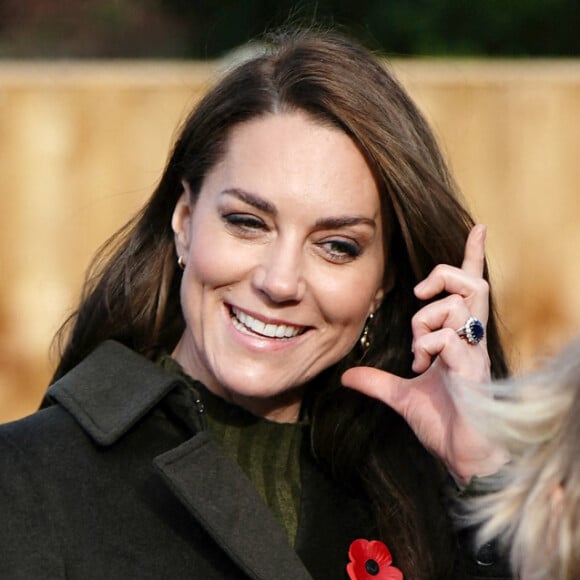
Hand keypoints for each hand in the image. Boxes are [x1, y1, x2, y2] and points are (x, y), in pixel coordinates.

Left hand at [342, 225, 507, 484]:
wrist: (461, 456)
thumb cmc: (443, 424)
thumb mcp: (402, 396)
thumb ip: (377, 382)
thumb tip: (348, 377)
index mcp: (458, 339)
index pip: (469, 289)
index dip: (471, 257)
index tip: (477, 228)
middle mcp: (471, 340)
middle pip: (471, 283)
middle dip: (442, 277)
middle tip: (419, 294)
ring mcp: (474, 352)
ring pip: (458, 304)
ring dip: (426, 320)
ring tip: (417, 348)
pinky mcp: (474, 369)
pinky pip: (447, 338)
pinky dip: (427, 346)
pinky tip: (422, 367)